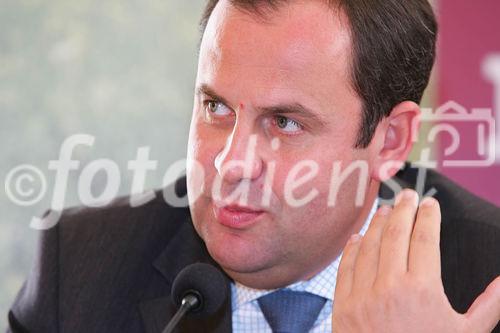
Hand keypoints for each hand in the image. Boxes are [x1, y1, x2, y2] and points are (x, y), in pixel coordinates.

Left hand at [332, 189, 499, 332]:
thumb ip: (488, 305)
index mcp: (422, 290)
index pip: (425, 239)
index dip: (428, 217)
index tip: (430, 203)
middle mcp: (389, 287)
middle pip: (394, 235)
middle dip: (403, 210)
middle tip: (408, 194)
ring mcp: (362, 296)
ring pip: (368, 246)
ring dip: (376, 224)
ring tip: (385, 210)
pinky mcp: (343, 306)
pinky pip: (346, 267)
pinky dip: (352, 249)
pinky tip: (358, 237)